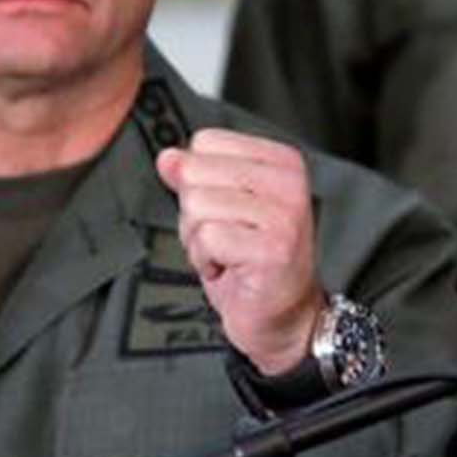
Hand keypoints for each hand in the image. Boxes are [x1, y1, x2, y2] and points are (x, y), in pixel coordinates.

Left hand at [157, 129, 325, 375]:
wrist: (282, 314)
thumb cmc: (253, 261)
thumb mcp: (221, 207)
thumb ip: (194, 176)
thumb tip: (167, 156)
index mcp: (282, 161)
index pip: (207, 143)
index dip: (199, 180)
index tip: (225, 209)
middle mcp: (289, 182)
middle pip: (196, 173)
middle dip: (194, 213)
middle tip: (225, 236)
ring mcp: (284, 215)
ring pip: (197, 207)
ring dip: (199, 240)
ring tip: (228, 254)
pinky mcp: (273, 248)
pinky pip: (206, 239)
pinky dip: (206, 261)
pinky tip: (231, 269)